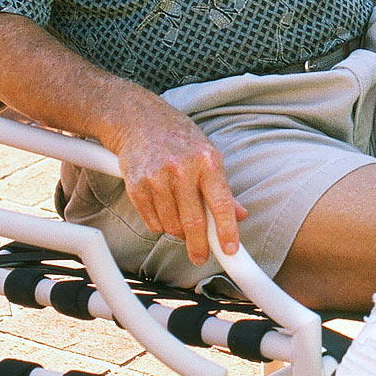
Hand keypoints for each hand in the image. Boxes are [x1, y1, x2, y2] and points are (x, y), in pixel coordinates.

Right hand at [109, 101, 246, 264]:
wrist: (138, 119)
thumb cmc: (178, 138)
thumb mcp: (208, 155)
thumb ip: (223, 188)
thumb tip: (239, 215)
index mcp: (207, 161)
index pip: (221, 204)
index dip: (227, 231)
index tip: (230, 251)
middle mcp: (182, 169)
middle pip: (194, 222)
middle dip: (199, 246)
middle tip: (200, 256)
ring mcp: (157, 177)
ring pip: (171, 225)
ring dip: (178, 233)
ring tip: (180, 223)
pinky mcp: (136, 185)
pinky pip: (152, 221)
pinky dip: (159, 225)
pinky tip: (163, 212)